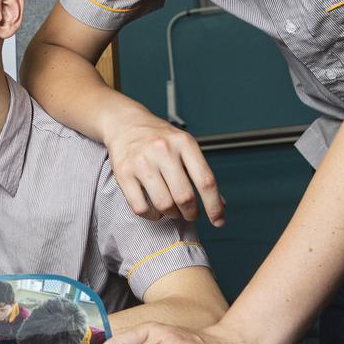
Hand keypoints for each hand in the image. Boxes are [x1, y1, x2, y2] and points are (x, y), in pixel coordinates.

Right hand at [106, 119, 223, 225]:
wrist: (125, 123)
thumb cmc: (158, 137)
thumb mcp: (185, 146)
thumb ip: (201, 172)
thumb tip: (219, 203)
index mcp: (184, 143)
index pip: (206, 180)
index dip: (214, 206)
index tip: (218, 220)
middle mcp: (163, 150)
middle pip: (184, 196)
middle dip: (191, 213)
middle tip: (190, 214)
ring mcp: (142, 162)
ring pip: (164, 204)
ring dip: (172, 214)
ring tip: (172, 210)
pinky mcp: (124, 173)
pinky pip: (141, 207)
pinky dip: (152, 215)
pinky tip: (155, 210)